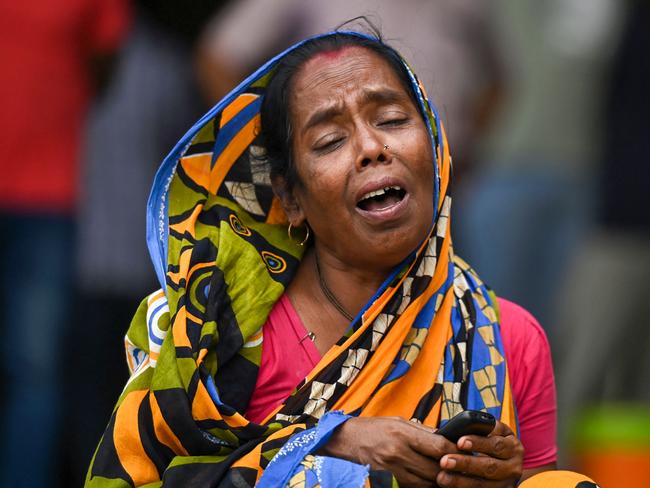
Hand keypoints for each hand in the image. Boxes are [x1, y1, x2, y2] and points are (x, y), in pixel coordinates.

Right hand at [322, 416, 458, 486]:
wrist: (347, 440)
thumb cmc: (375, 428)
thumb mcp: (400, 421)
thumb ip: (423, 431)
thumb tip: (446, 437)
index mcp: (403, 433)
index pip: (438, 446)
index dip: (455, 451)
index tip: (464, 451)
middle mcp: (398, 453)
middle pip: (435, 468)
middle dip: (450, 468)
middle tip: (461, 466)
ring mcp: (392, 469)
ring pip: (427, 482)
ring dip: (439, 480)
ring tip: (448, 475)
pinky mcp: (388, 481)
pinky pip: (414, 487)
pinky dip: (424, 485)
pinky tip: (430, 480)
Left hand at [436, 420, 523, 486]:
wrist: (508, 463)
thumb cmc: (494, 441)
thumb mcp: (495, 432)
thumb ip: (484, 428)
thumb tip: (463, 426)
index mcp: (513, 447)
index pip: (496, 444)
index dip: (478, 443)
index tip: (460, 442)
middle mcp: (513, 467)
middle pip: (489, 466)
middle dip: (465, 463)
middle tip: (444, 461)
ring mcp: (507, 484)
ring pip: (483, 484)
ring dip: (461, 481)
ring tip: (442, 477)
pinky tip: (450, 487)